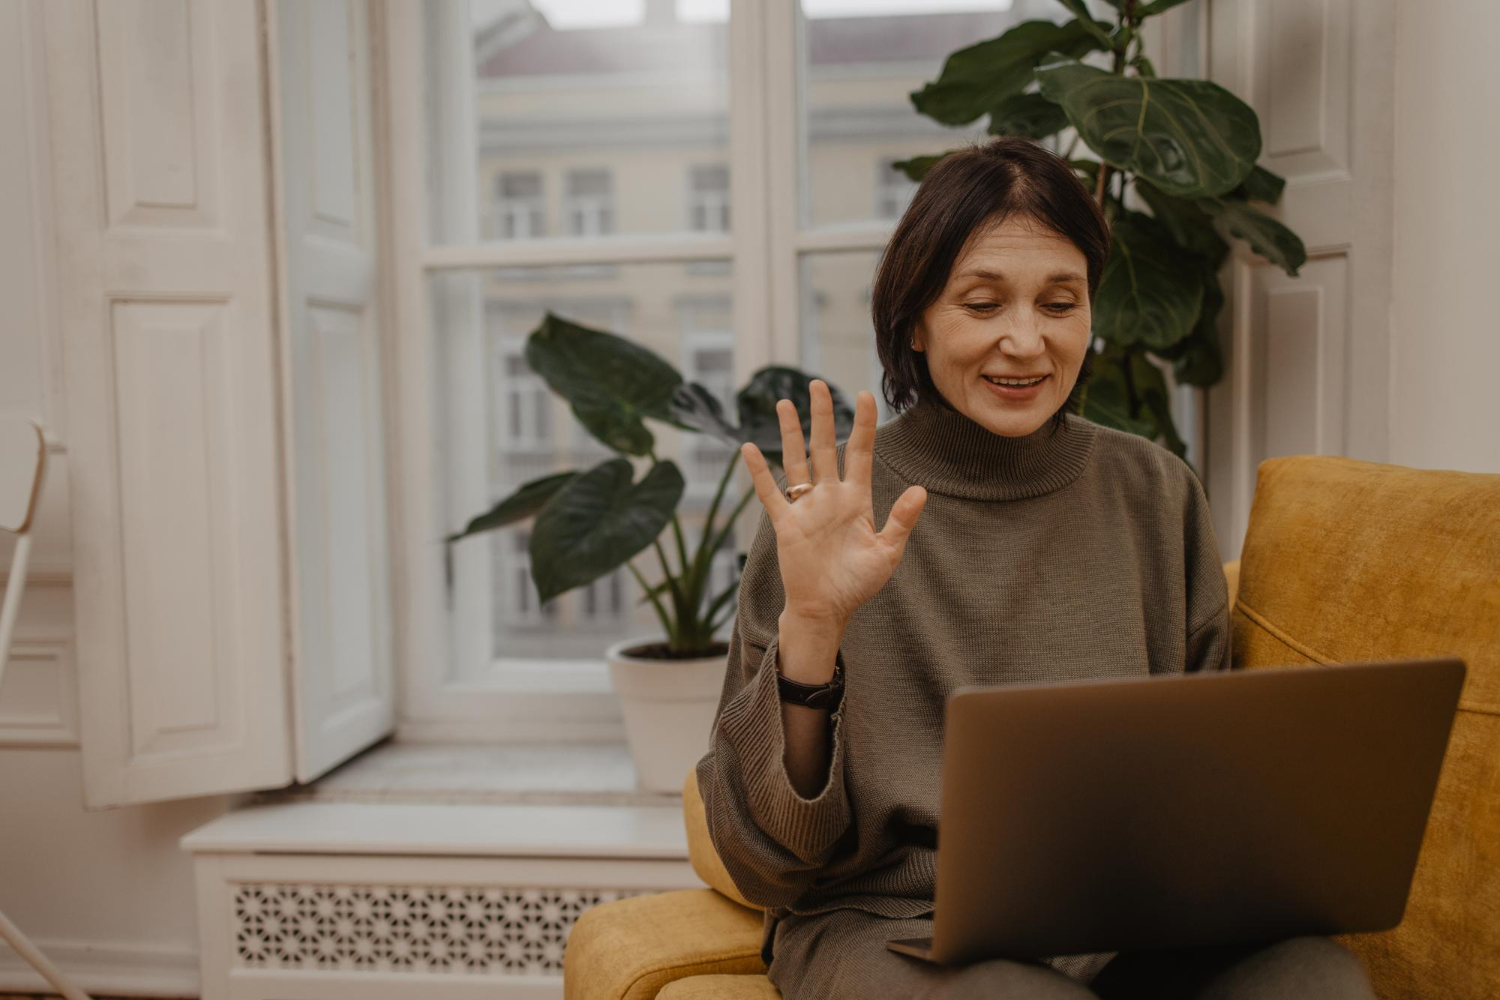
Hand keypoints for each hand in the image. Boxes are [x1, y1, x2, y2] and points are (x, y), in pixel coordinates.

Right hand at [740, 380, 927, 628]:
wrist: (826, 609)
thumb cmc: (858, 583)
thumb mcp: (887, 553)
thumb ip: (901, 520)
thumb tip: (920, 490)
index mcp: (856, 499)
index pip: (860, 452)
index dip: (863, 424)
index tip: (864, 394)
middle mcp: (829, 496)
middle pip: (825, 446)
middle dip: (822, 415)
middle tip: (817, 384)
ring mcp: (805, 507)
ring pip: (796, 460)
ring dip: (789, 432)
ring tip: (784, 402)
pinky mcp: (785, 523)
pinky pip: (769, 492)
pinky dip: (759, 472)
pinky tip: (749, 448)